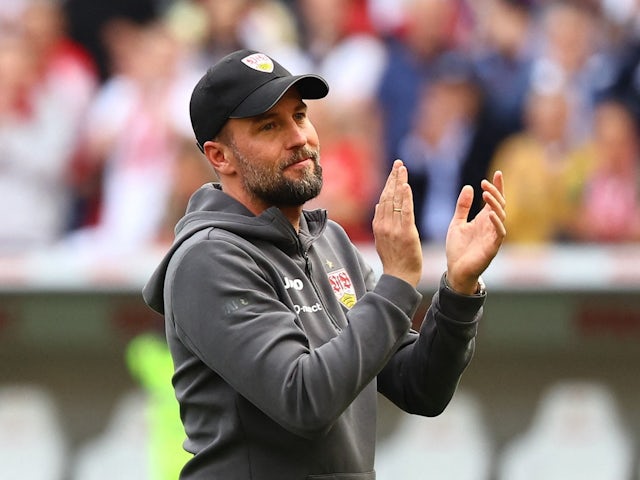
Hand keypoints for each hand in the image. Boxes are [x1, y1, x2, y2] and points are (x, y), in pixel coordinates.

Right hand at [372, 160, 422, 286]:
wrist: (399, 277)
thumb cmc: (394, 260)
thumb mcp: (383, 240)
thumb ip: (381, 222)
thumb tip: (379, 205)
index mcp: (379, 225)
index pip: (384, 199)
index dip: (389, 184)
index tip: (394, 171)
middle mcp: (384, 224)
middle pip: (388, 196)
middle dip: (393, 178)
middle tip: (398, 163)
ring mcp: (394, 229)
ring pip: (395, 201)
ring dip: (399, 182)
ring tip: (402, 168)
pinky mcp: (406, 233)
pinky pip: (405, 212)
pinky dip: (405, 198)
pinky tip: (406, 185)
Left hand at [445, 171, 505, 293]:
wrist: (455, 270)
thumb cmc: (458, 249)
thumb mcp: (457, 223)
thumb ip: (462, 207)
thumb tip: (468, 187)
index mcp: (483, 219)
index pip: (494, 199)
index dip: (497, 186)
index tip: (498, 173)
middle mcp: (491, 226)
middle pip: (499, 204)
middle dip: (495, 192)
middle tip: (485, 182)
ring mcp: (493, 236)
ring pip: (501, 216)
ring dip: (494, 204)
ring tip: (486, 193)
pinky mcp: (493, 247)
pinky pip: (499, 233)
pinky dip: (496, 222)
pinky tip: (490, 213)